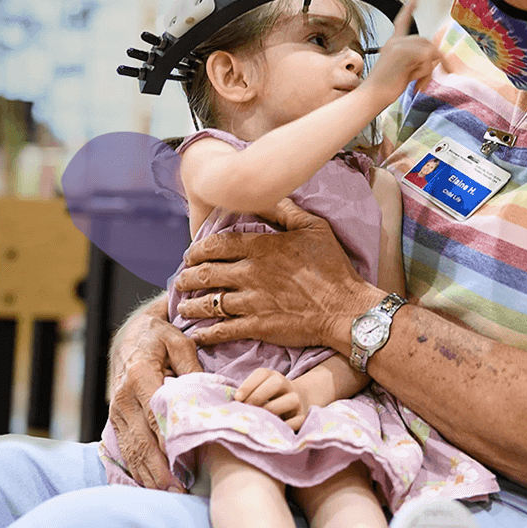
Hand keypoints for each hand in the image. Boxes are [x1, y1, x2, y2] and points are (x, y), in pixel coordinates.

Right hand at [109, 302, 203, 492]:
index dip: (169, 445)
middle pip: (141, 441)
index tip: (185, 466)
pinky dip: (136, 467)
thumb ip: (192, 370)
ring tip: (167, 493)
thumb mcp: (179, 343)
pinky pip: (124, 447)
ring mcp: (116, 409)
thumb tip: (206, 398)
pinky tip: (149, 483)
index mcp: (140, 376)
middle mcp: (124, 397)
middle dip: (158, 470)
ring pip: (131, 449)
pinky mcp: (114, 418)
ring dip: (147, 474)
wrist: (130, 334)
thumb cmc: (158, 337)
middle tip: (178, 491)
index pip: (155, 418)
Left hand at [173, 198, 383, 348]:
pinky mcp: (257, 326)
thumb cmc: (334, 267)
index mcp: (262, 248)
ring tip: (183, 306)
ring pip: (210, 301)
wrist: (345, 309)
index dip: (198, 249)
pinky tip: (197, 333)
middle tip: (181, 280)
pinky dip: (206, 332)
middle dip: (188, 276)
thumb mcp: (315, 228)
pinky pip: (223, 329)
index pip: (218, 244)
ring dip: (191, 304)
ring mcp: (252, 301)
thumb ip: (287, 210)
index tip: (190, 254)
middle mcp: (251, 273)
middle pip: (207, 273)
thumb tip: (267, 193)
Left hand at [235, 368, 307, 430]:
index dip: (248, 384)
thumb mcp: (257, 392)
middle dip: (260, 394)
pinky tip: (274, 429)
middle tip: (247, 407)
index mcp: (272, 377)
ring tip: (260, 418)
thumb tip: (226, 405)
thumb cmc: (266, 400)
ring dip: (274, 408)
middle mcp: (286, 385)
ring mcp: (296, 400)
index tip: (237, 398)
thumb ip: (244, 395)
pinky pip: (299, 420)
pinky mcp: (303, 416)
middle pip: (277, 382)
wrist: (295, 404)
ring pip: (291, 399)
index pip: (262, 374)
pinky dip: (287, 425)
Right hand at [365, 1, 442, 94]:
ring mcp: (399, 46)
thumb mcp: (401, 70)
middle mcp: (395, 42)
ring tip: (419, 83)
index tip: (414, 0)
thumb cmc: (383, 88)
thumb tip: (434, 57)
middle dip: (433, 59)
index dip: (408, 10)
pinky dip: (426, 73)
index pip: (401, 22)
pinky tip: (417, 83)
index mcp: (392, 44)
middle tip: (426, 79)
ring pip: (429, 50)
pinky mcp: (403, 53)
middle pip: (426, 41)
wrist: (371, 96)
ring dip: (429, 69)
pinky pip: (427, 59)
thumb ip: (414, 60)